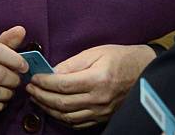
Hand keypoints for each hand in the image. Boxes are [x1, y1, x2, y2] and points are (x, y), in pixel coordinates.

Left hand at [26, 44, 154, 128]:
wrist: (144, 71)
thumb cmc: (119, 57)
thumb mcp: (95, 52)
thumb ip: (72, 64)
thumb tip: (52, 72)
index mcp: (97, 79)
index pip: (62, 84)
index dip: (44, 82)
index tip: (34, 77)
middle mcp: (99, 99)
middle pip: (62, 103)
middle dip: (42, 96)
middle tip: (30, 88)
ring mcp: (101, 112)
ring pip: (67, 116)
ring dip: (48, 108)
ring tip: (37, 98)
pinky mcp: (103, 117)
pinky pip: (78, 123)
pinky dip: (62, 117)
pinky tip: (53, 109)